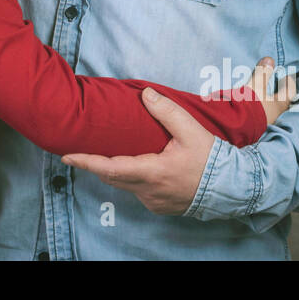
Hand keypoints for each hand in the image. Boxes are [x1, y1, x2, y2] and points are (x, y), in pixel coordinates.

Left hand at [61, 56, 289, 214]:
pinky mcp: (161, 205)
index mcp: (153, 173)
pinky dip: (129, 178)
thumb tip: (146, 94)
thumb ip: (167, 111)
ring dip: (112, 171)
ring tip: (99, 155)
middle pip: (112, 178)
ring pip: (124, 185)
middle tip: (75, 153)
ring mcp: (154, 201)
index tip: (66, 156)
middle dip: (93, 165)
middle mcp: (149, 191)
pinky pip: (137, 191)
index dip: (86, 162)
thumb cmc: (212, 160)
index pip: (110, 168)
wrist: (232, 188)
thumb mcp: (191, 130)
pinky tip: (130, 166)